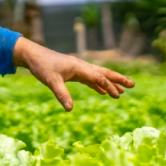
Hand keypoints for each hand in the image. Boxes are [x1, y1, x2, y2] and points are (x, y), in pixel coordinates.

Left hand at [12, 37, 134, 110]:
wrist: (33, 56)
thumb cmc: (42, 66)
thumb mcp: (51, 81)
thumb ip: (61, 94)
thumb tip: (70, 109)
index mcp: (79, 67)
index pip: (98, 76)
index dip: (108, 85)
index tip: (118, 94)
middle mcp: (81, 66)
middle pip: (104, 73)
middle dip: (118, 79)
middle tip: (133, 85)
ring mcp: (78, 69)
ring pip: (98, 76)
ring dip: (110, 83)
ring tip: (122, 92)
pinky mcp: (73, 72)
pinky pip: (90, 79)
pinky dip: (98, 85)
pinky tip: (103, 92)